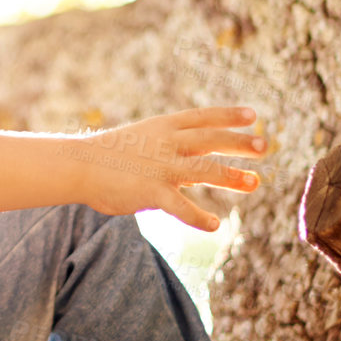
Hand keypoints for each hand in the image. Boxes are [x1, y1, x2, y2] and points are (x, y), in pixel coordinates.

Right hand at [64, 106, 265, 230]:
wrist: (77, 166)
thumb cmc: (106, 156)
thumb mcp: (139, 142)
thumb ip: (169, 154)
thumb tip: (196, 170)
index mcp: (160, 127)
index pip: (201, 117)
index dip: (228, 116)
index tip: (252, 115)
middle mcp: (165, 144)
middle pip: (210, 139)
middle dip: (239, 142)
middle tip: (264, 146)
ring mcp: (160, 167)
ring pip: (205, 169)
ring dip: (232, 176)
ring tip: (255, 183)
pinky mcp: (152, 192)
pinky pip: (182, 207)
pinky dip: (200, 218)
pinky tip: (214, 225)